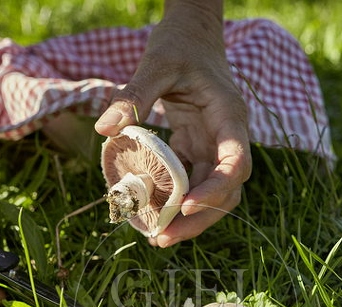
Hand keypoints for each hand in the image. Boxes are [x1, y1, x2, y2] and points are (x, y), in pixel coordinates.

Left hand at [94, 2, 250, 246]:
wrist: (192, 33)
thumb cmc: (180, 44)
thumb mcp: (157, 63)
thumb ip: (134, 94)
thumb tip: (104, 128)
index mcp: (228, 117)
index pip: (236, 163)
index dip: (216, 189)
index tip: (186, 205)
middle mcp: (228, 137)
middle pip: (227, 191)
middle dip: (200, 218)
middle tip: (164, 238)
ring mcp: (214, 146)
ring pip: (213, 194)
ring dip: (188, 219)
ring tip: (157, 238)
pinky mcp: (198, 149)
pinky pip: (191, 183)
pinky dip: (174, 201)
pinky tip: (151, 215)